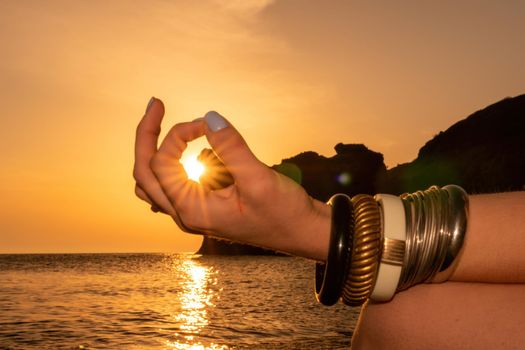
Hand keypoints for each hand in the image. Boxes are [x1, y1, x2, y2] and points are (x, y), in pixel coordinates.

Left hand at [133, 98, 330, 259]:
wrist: (302, 232)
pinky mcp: (206, 207)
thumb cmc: (283, 212)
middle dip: (146, 137)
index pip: (161, 165)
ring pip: (156, 182)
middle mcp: (186, 214)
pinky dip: (188, 162)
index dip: (176, 135)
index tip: (205, 123)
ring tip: (185, 127)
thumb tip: (209, 116)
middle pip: (144, 174)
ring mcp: (194, 212)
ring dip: (160, 151)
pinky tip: (218, 157)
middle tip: (156, 104)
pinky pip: (181, 182)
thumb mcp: (259, 178)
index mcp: (192, 211)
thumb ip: (232, 147)